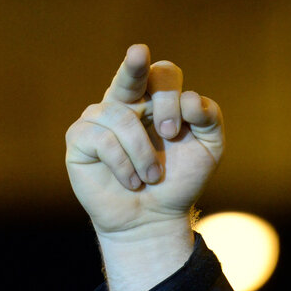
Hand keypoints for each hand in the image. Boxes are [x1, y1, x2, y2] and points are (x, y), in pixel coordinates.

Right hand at [65, 45, 223, 290]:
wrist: (154, 218)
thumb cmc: (178, 181)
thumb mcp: (208, 149)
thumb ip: (210, 118)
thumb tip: (191, 99)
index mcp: (156, 99)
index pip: (163, 73)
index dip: (171, 94)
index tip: (176, 131)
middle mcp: (126, 102)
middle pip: (133, 72)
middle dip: (140, 73)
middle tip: (160, 109)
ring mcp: (99, 118)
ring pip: (120, 115)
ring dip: (142, 152)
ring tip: (151, 177)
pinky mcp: (80, 138)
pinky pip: (100, 138)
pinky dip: (122, 164)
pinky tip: (132, 181)